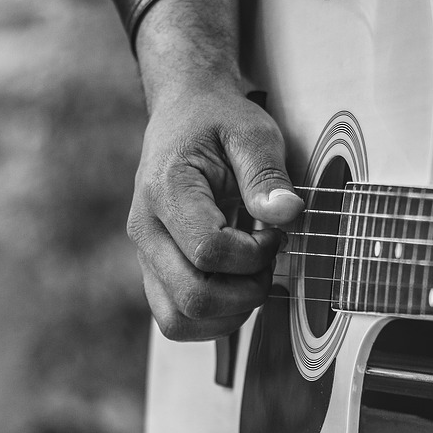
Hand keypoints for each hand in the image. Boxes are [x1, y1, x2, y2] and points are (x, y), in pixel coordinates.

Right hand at [126, 0, 304, 340]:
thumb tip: (287, 213)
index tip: (274, 234)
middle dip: (246, 291)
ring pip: (179, 320)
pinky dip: (212, 320)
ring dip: (229, 313)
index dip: (253, 255)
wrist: (184, 112)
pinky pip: (175, 319)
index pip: (208, 251)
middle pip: (193, 296)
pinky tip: (237, 289)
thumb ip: (267, 173)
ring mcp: (146, 255)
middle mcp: (145, 229)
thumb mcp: (253, 132)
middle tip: (268, 261)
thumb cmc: (219, 121)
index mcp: (166, 191)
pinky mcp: (154, 271)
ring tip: (253, 277)